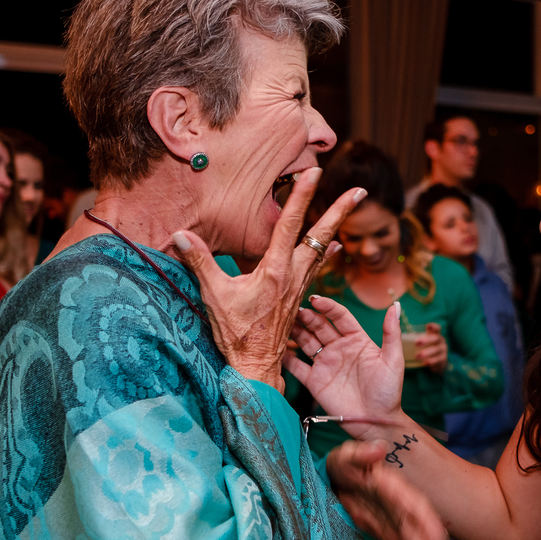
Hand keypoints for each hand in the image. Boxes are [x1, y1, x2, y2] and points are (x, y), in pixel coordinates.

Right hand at [171, 168, 364, 390]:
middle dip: (340, 210)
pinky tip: (335, 245)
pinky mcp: (299, 296)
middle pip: (321, 235)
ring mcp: (300, 286)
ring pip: (322, 248)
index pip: (290, 225)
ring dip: (335, 225)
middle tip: (360, 190)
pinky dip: (327, 251)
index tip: (313, 173)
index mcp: (275, 270)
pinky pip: (318, 266)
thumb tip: (181, 234)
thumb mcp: (215, 296)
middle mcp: (294, 275)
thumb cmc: (236, 333)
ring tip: (350, 206)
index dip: (301, 196)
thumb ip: (200, 261)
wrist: (256, 366)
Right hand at [285, 295, 405, 437]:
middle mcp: (338, 349)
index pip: (339, 317)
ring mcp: (325, 364)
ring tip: (282, 322)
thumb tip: (396, 305)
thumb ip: (391, 333)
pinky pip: (297, 367)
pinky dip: (286, 358)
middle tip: (294, 309)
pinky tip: (277, 348)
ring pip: (306, 342)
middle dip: (307, 316)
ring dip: (295, 331)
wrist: (377, 422)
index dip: (327, 307)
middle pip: (319, 326)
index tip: (315, 299)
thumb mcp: (394, 360)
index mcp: (357, 340)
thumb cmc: (389, 392)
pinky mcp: (315, 382)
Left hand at [326, 439, 449, 539]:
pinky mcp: (386, 535)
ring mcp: (392, 524)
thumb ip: (358, 454)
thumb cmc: (344, 466)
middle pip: (416, 531)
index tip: (436, 538)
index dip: (424, 520)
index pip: (410, 503)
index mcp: (389, 486)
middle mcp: (396, 508)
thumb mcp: (345, 456)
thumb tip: (378, 450)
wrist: (337, 479)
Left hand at [415, 323, 447, 373]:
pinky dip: (432, 362)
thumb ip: (411, 336)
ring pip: (437, 350)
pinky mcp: (443, 361)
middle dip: (427, 340)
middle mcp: (440, 341)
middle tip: (416, 343)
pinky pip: (439, 361)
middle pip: (436, 338)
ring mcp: (443, 351)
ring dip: (427, 353)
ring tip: (417, 356)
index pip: (436, 328)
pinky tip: (424, 364)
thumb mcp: (419, 342)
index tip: (427, 326)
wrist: (434, 365)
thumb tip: (397, 325)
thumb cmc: (423, 350)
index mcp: (434, 334)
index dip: (433, 326)